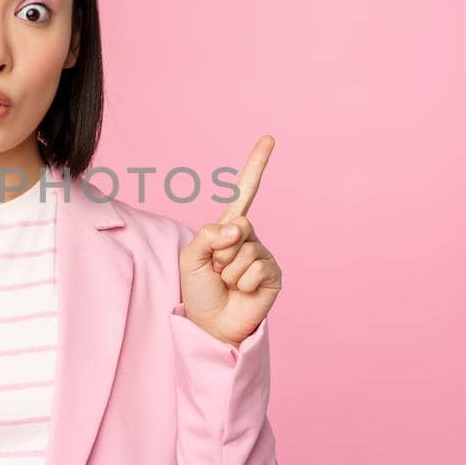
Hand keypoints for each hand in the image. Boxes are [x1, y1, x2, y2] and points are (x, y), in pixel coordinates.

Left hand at [178, 135, 282, 347]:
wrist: (211, 325)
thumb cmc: (198, 291)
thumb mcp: (191, 257)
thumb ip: (209, 234)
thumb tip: (239, 227)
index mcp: (228, 228)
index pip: (245, 191)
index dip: (256, 164)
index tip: (269, 138)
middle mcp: (248, 237)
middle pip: (238, 225)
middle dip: (220, 251)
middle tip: (216, 271)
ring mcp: (263, 255)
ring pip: (245, 251)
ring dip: (229, 271)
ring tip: (227, 284)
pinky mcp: (274, 273)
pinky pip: (256, 268)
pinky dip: (241, 283)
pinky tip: (241, 292)